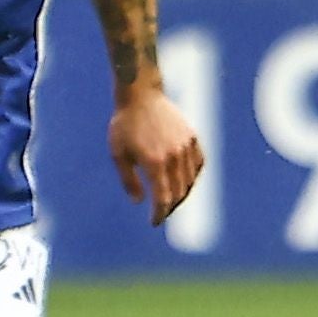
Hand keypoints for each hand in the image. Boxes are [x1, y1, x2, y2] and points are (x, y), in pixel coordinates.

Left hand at [110, 87, 204, 223]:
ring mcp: (186, 146)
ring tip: (172, 199)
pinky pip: (199, 164)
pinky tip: (186, 182)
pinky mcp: (192, 137)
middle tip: (161, 212)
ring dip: (183, 194)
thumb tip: (140, 202)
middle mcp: (173, 156)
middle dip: (170, 207)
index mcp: (154, 162)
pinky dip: (194, 176)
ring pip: (190, 180)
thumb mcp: (118, 153)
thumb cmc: (124, 124)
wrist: (140, 95)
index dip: (159, 214)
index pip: (163, 199)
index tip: (154, 222)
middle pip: (179, 193)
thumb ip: (129, 180)